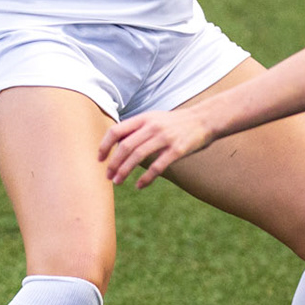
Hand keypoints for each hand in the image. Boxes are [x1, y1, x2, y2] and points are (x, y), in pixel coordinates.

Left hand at [98, 108, 214, 187]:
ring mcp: (165, 138)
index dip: (105, 145)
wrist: (205, 119)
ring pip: (138, 157)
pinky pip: (157, 166)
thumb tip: (118, 144)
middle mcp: (152, 127)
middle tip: (108, 176)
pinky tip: (139, 185)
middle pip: (125, 147)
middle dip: (113, 163)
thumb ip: (138, 129)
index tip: (99, 159)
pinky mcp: (177, 150)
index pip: (116, 131)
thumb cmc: (176, 122)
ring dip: (125, 171)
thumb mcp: (155, 119)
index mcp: (144, 118)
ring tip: (118, 182)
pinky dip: (146, 178)